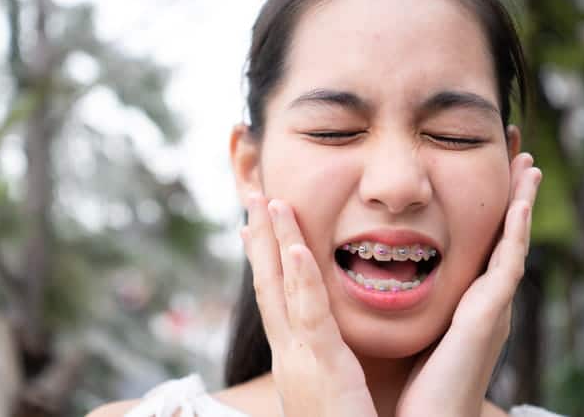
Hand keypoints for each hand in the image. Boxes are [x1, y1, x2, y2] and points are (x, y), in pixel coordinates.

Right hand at [241, 193, 376, 416]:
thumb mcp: (331, 389)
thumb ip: (326, 361)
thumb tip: (325, 342)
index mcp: (295, 357)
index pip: (275, 297)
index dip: (264, 257)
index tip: (253, 224)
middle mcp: (289, 354)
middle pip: (267, 284)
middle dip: (258, 238)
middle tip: (252, 195)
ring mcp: (300, 360)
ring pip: (280, 289)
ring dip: (273, 242)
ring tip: (268, 200)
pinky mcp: (322, 369)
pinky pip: (308, 316)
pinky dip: (298, 279)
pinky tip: (293, 247)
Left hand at [396, 153, 542, 416]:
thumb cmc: (412, 380)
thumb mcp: (408, 325)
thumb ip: (401, 297)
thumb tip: (372, 269)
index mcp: (463, 298)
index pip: (478, 240)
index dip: (487, 206)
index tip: (480, 166)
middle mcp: (482, 298)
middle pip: (501, 235)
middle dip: (509, 194)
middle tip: (517, 151)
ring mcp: (491, 306)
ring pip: (511, 242)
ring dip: (521, 202)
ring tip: (528, 164)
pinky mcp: (489, 316)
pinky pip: (508, 266)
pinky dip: (516, 233)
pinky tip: (519, 203)